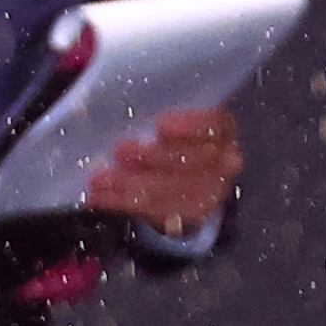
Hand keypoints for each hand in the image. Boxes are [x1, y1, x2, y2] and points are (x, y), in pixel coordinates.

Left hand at [87, 107, 242, 235]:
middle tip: (120, 151)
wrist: (175, 178)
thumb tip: (110, 109)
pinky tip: (101, 198)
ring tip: (100, 181)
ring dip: (132, 186)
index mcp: (221, 130)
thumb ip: (148, 116)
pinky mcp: (191, 216)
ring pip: (173, 192)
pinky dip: (125, 205)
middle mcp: (225, 161)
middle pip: (192, 161)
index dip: (190, 126)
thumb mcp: (161, 122)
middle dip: (153, 157)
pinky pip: (159, 214)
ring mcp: (211, 192)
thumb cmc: (162, 139)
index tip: (161, 126)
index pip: (214, 125)